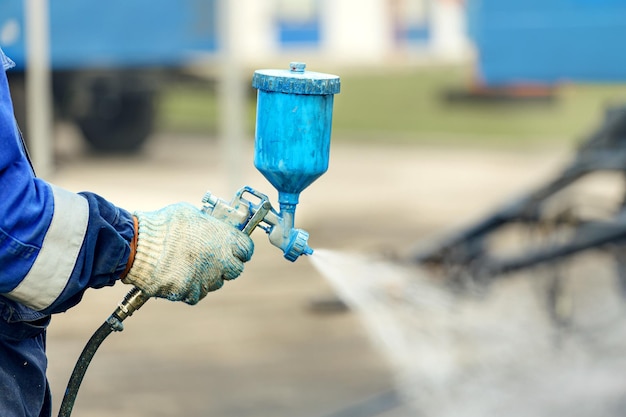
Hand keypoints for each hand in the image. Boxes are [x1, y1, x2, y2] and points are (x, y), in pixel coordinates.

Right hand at [122, 203, 253, 303]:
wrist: (140, 247)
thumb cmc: (164, 225)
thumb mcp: (191, 214)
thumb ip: (207, 224)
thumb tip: (210, 225)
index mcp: (226, 240)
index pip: (247, 249)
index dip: (241, 249)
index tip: (235, 249)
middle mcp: (222, 261)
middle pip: (236, 269)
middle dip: (226, 264)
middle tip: (213, 258)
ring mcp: (208, 279)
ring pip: (216, 282)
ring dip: (208, 275)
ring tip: (190, 265)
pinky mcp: (192, 293)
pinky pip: (197, 293)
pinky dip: (191, 287)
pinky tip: (180, 276)